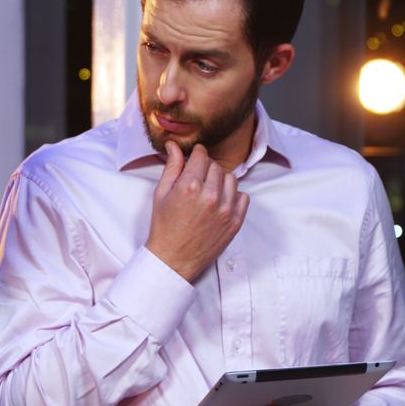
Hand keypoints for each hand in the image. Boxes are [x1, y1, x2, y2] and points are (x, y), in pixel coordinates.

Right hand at [146, 141, 248, 281]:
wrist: (173, 259)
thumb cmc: (164, 227)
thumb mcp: (161, 194)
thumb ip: (172, 167)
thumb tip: (174, 146)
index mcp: (190, 187)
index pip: (202, 156)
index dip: (197, 154)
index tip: (196, 158)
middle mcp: (210, 196)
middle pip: (216, 167)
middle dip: (207, 169)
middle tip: (198, 180)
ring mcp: (225, 210)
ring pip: (231, 179)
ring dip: (221, 181)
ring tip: (209, 192)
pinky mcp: (235, 222)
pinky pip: (243, 197)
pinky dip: (233, 197)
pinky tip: (220, 203)